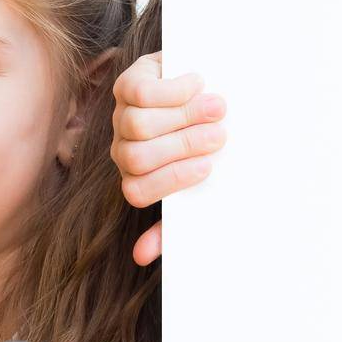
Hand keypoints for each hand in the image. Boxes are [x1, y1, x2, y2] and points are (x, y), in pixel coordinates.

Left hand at [110, 51, 227, 266]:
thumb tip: (141, 257)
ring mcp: (121, 117)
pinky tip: (197, 84)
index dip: (170, 180)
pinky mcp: (127, 85)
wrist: (202, 91)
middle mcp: (123, 151)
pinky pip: (139, 92)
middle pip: (138, 157)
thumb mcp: (196, 180)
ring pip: (138, 124)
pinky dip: (171, 89)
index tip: (207, 169)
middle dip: (182, 146)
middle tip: (220, 136)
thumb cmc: (202, 144)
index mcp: (137, 179)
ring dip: (183, 115)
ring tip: (218, 108)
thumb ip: (172, 220)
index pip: (136, 191)